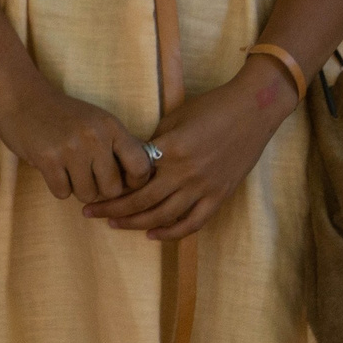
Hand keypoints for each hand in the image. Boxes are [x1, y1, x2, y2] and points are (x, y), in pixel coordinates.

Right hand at [0, 71, 159, 203]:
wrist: (19, 95)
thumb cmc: (60, 113)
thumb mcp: (95, 120)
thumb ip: (117, 144)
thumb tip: (142, 174)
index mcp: (111, 126)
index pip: (141, 166)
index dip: (134, 181)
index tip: (120, 179)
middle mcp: (95, 137)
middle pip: (113, 189)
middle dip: (99, 189)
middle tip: (86, 175)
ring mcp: (71, 148)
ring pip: (87, 194)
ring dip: (77, 189)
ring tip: (67, 170)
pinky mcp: (48, 159)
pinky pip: (62, 193)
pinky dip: (57, 187)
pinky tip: (51, 169)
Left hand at [83, 58, 293, 240]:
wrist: (252, 110)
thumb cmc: (211, 107)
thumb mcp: (174, 119)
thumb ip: (154, 143)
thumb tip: (133, 161)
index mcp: (170, 149)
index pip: (132, 176)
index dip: (110, 186)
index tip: (91, 190)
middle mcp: (185, 173)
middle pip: (141, 201)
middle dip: (112, 210)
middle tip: (90, 212)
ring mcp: (204, 187)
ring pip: (163, 216)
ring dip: (135, 223)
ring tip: (114, 224)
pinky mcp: (219, 196)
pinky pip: (193, 223)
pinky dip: (171, 233)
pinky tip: (152, 235)